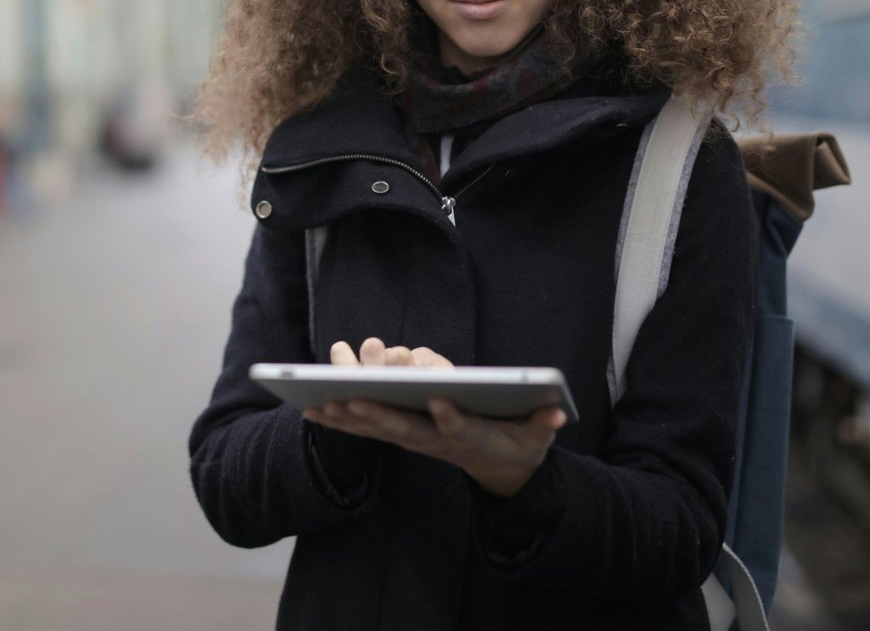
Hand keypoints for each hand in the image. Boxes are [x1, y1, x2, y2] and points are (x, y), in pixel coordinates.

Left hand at [303, 336, 566, 497]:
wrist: (500, 469)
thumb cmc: (517, 443)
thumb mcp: (536, 436)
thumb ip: (544, 423)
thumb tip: (558, 412)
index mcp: (471, 435)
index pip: (459, 425)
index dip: (449, 415)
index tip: (439, 399)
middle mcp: (437, 440)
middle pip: (405, 428)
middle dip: (378, 414)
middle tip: (352, 399)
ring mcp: (416, 441)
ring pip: (377, 430)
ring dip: (347, 419)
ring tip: (317, 404)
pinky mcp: (402, 437)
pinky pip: (366, 430)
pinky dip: (339, 422)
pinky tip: (311, 411)